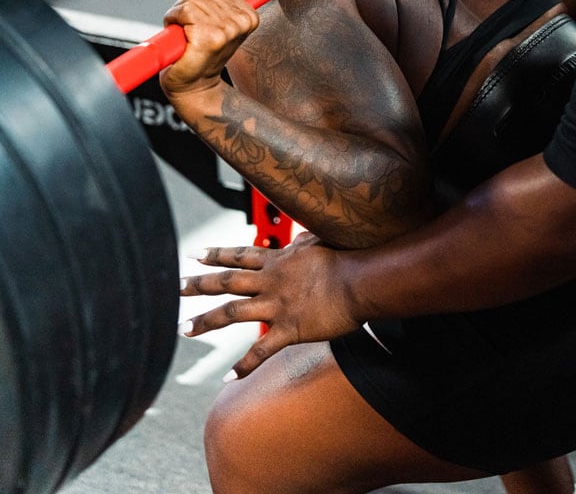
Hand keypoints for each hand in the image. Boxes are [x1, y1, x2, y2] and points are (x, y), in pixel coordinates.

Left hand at [160, 0, 259, 98]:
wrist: (194, 87)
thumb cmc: (202, 56)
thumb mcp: (213, 22)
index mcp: (249, 15)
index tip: (202, 18)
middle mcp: (242, 21)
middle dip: (187, 5)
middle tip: (188, 28)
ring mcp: (227, 29)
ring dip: (178, 14)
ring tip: (185, 34)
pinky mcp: (210, 36)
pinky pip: (184, 10)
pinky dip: (173, 20)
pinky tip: (180, 37)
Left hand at [178, 234, 362, 377]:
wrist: (359, 279)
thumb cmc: (345, 257)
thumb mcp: (319, 241)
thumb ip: (303, 241)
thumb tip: (298, 238)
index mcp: (277, 261)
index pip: (239, 255)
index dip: (216, 254)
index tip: (195, 254)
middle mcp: (270, 281)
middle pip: (226, 281)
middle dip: (199, 285)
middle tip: (177, 288)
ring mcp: (276, 305)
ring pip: (232, 312)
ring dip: (206, 321)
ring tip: (183, 328)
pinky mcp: (288, 329)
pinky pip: (260, 351)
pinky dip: (242, 365)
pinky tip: (227, 377)